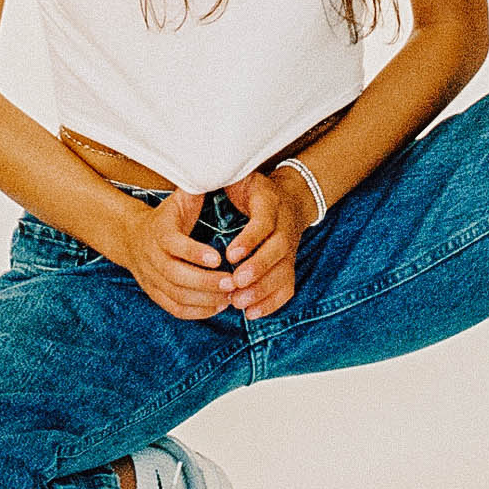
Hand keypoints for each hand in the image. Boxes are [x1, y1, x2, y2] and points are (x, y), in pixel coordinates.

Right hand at [117, 188, 230, 319]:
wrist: (132, 237)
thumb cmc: (167, 217)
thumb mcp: (179, 199)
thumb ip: (196, 189)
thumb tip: (216, 170)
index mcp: (158, 231)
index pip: (174, 244)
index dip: (194, 252)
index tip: (218, 258)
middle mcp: (151, 256)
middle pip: (175, 275)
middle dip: (205, 282)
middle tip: (232, 282)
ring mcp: (151, 277)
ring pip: (176, 295)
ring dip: (205, 299)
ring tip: (230, 295)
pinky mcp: (154, 294)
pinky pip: (174, 308)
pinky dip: (197, 312)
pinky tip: (218, 306)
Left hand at [216, 166, 319, 319]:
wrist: (288, 198)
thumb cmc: (252, 188)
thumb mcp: (239, 175)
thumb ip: (221, 176)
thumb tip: (198, 175)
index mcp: (271, 202)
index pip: (264, 222)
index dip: (249, 240)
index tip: (229, 254)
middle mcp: (285, 226)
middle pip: (278, 251)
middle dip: (257, 269)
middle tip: (234, 283)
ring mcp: (291, 247)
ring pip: (284, 272)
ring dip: (262, 290)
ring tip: (238, 302)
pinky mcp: (289, 265)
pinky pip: (287, 287)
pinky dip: (272, 302)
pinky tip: (252, 313)